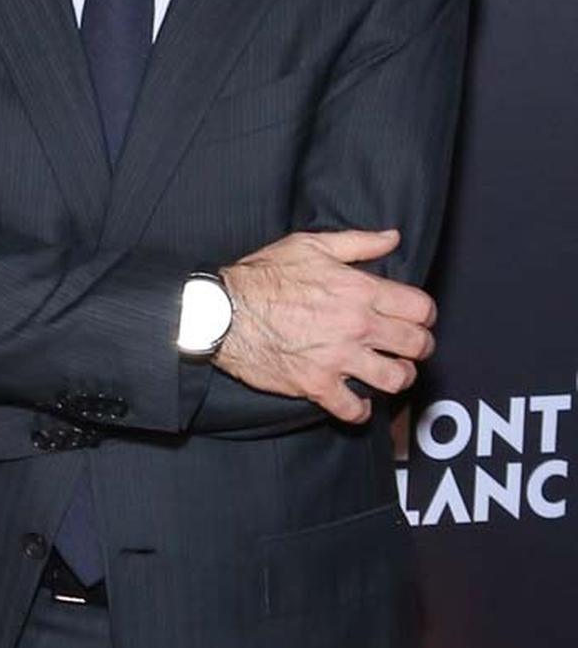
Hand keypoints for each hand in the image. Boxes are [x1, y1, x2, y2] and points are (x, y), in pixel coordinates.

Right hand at [216, 228, 435, 424]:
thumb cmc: (262, 276)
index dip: (425, 314)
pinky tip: (358, 402)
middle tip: (410, 348)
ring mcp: (337, 358)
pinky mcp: (316, 384)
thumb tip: (392, 237)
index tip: (417, 319)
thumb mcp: (310, 245)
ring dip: (397, 378)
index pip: (419, 308)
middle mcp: (355, 326)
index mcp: (359, 290)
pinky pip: (353, 409)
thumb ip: (358, 243)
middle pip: (416, 345)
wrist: (222, 312)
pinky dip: (360, 410)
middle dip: (420, 347)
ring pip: (394, 379)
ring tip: (389, 374)